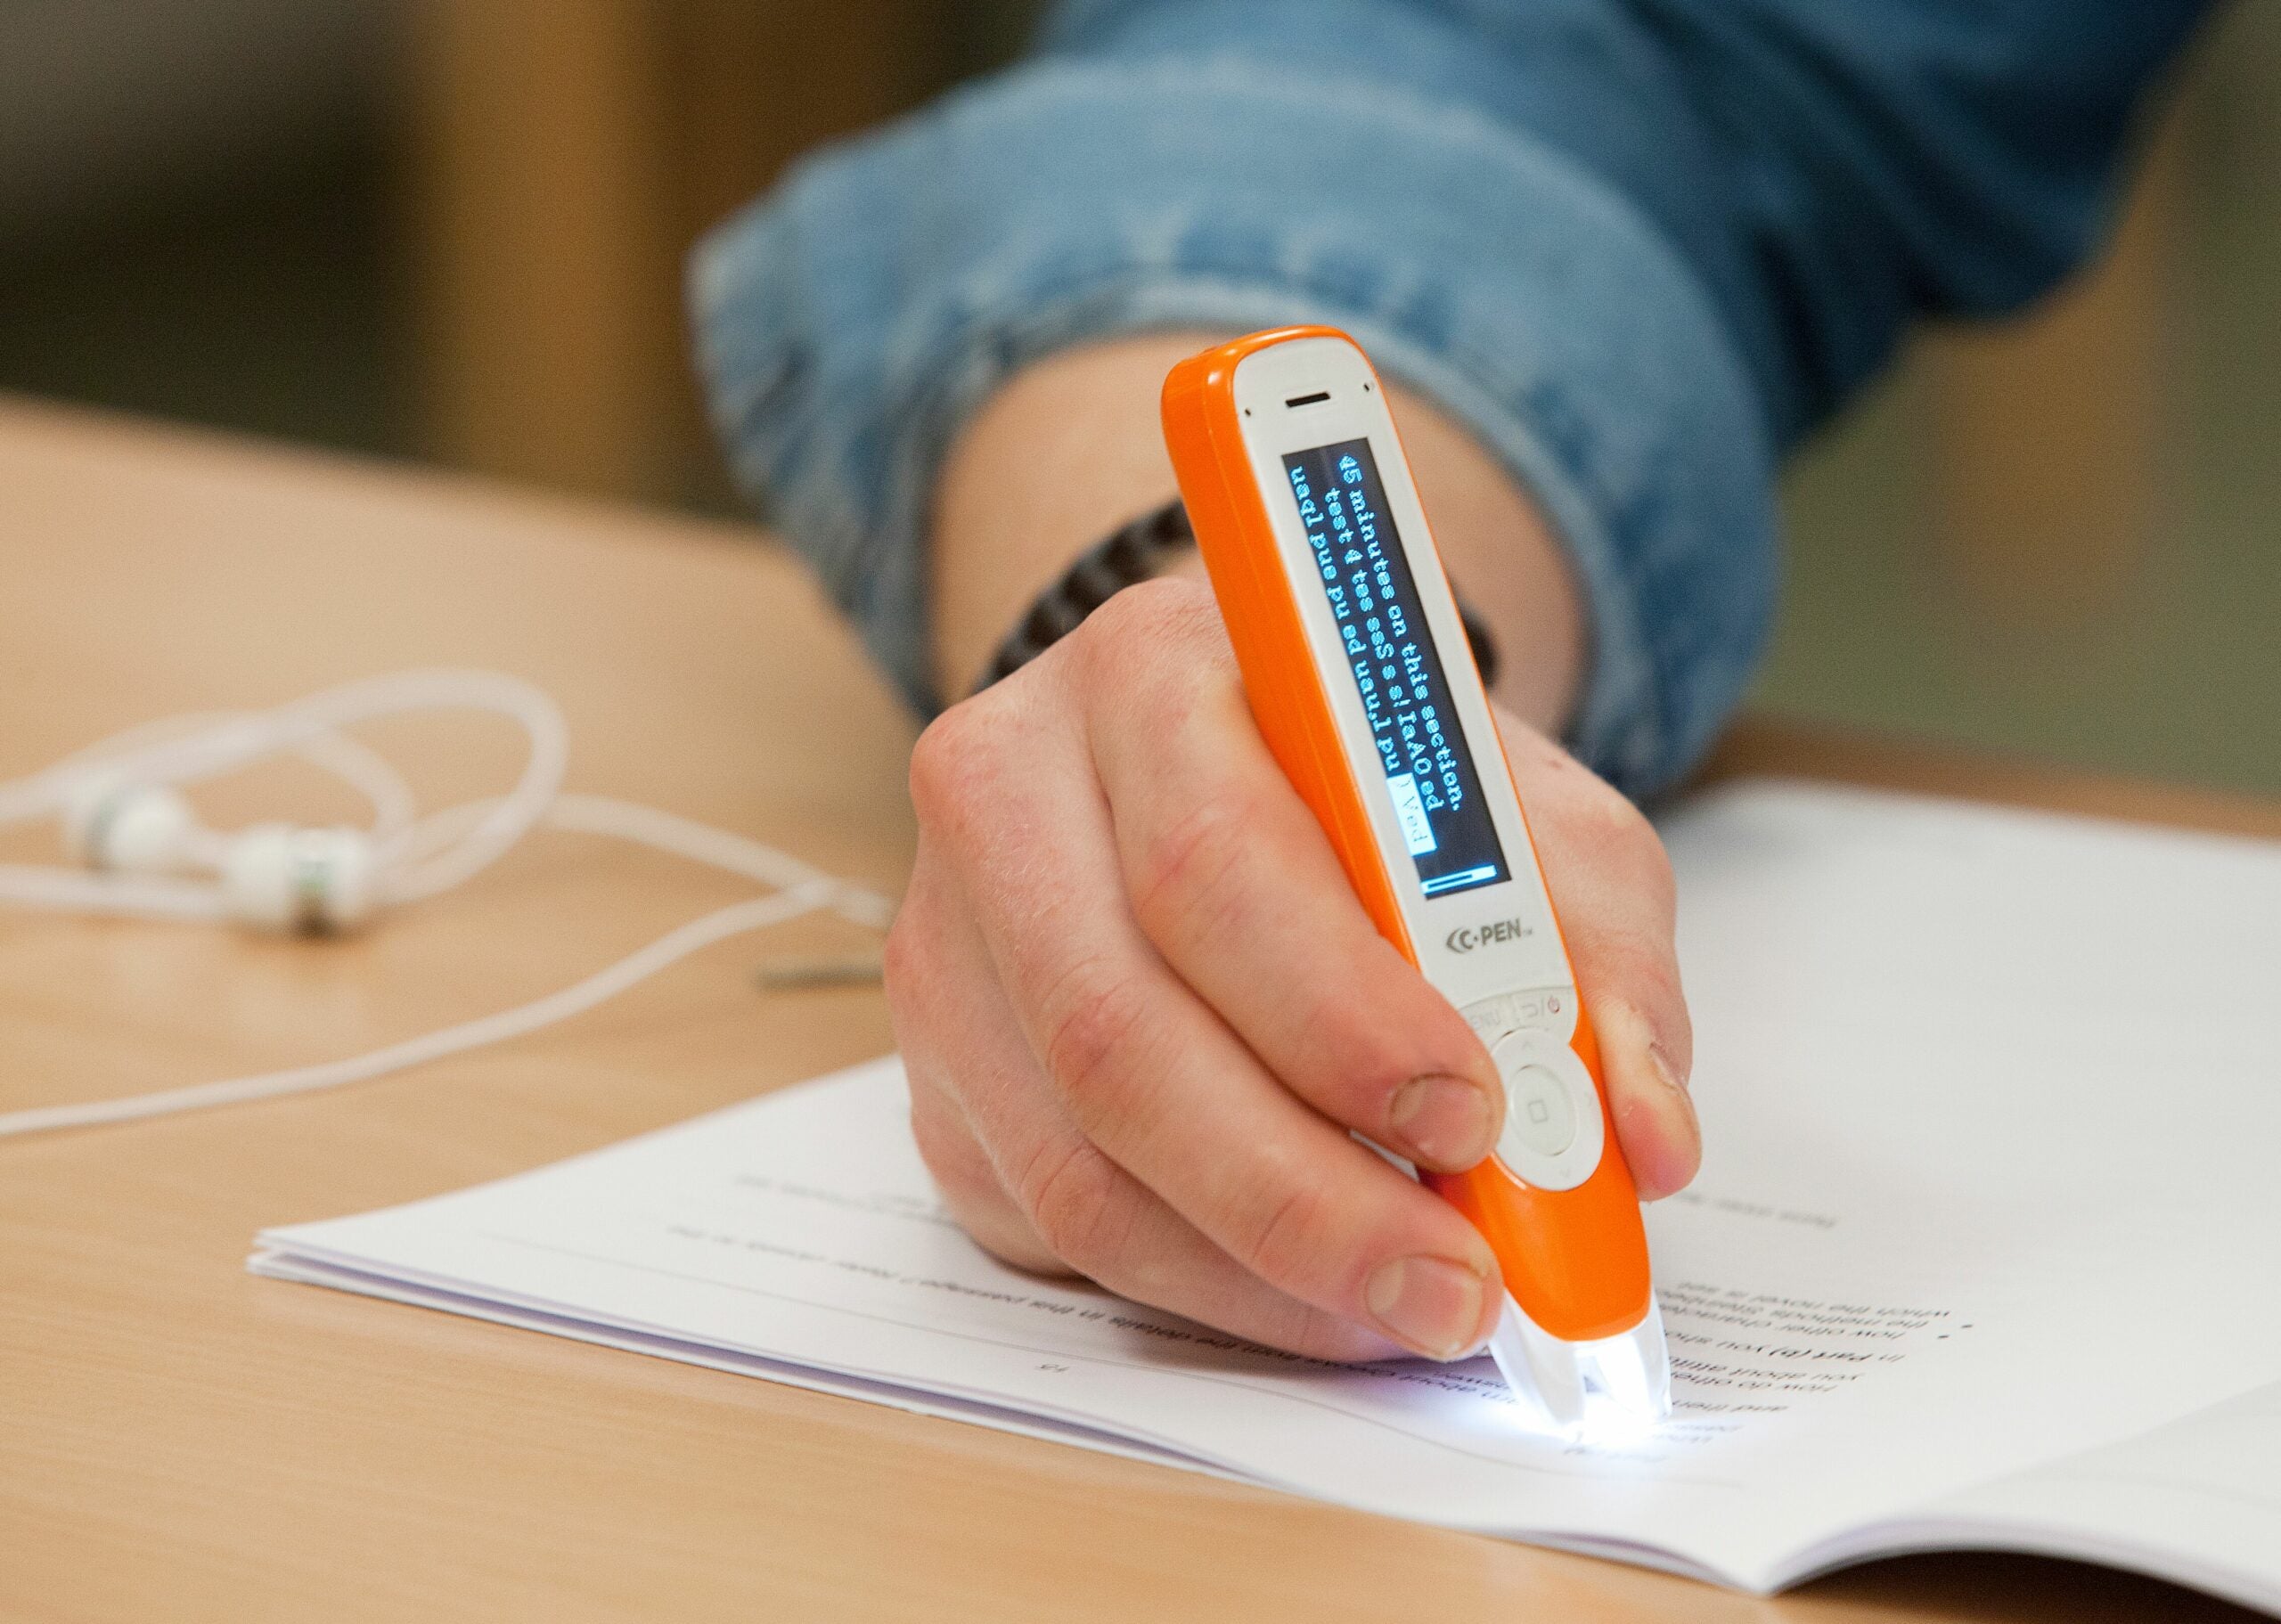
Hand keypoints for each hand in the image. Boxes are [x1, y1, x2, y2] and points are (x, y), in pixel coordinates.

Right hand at [889, 577, 1699, 1362]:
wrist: (1225, 763)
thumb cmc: (1378, 789)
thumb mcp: (1526, 821)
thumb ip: (1596, 961)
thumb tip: (1636, 1136)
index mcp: (1149, 673)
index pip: (1214, 857)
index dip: (1340, 1012)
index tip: (1476, 1115)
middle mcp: (1007, 791)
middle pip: (1118, 1031)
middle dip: (1304, 1190)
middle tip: (1456, 1281)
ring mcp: (946, 942)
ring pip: (1075, 1159)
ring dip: (1260, 1269)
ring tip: (1406, 1303)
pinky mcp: (936, 1072)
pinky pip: (1050, 1221)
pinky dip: (1199, 1284)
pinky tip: (1308, 1290)